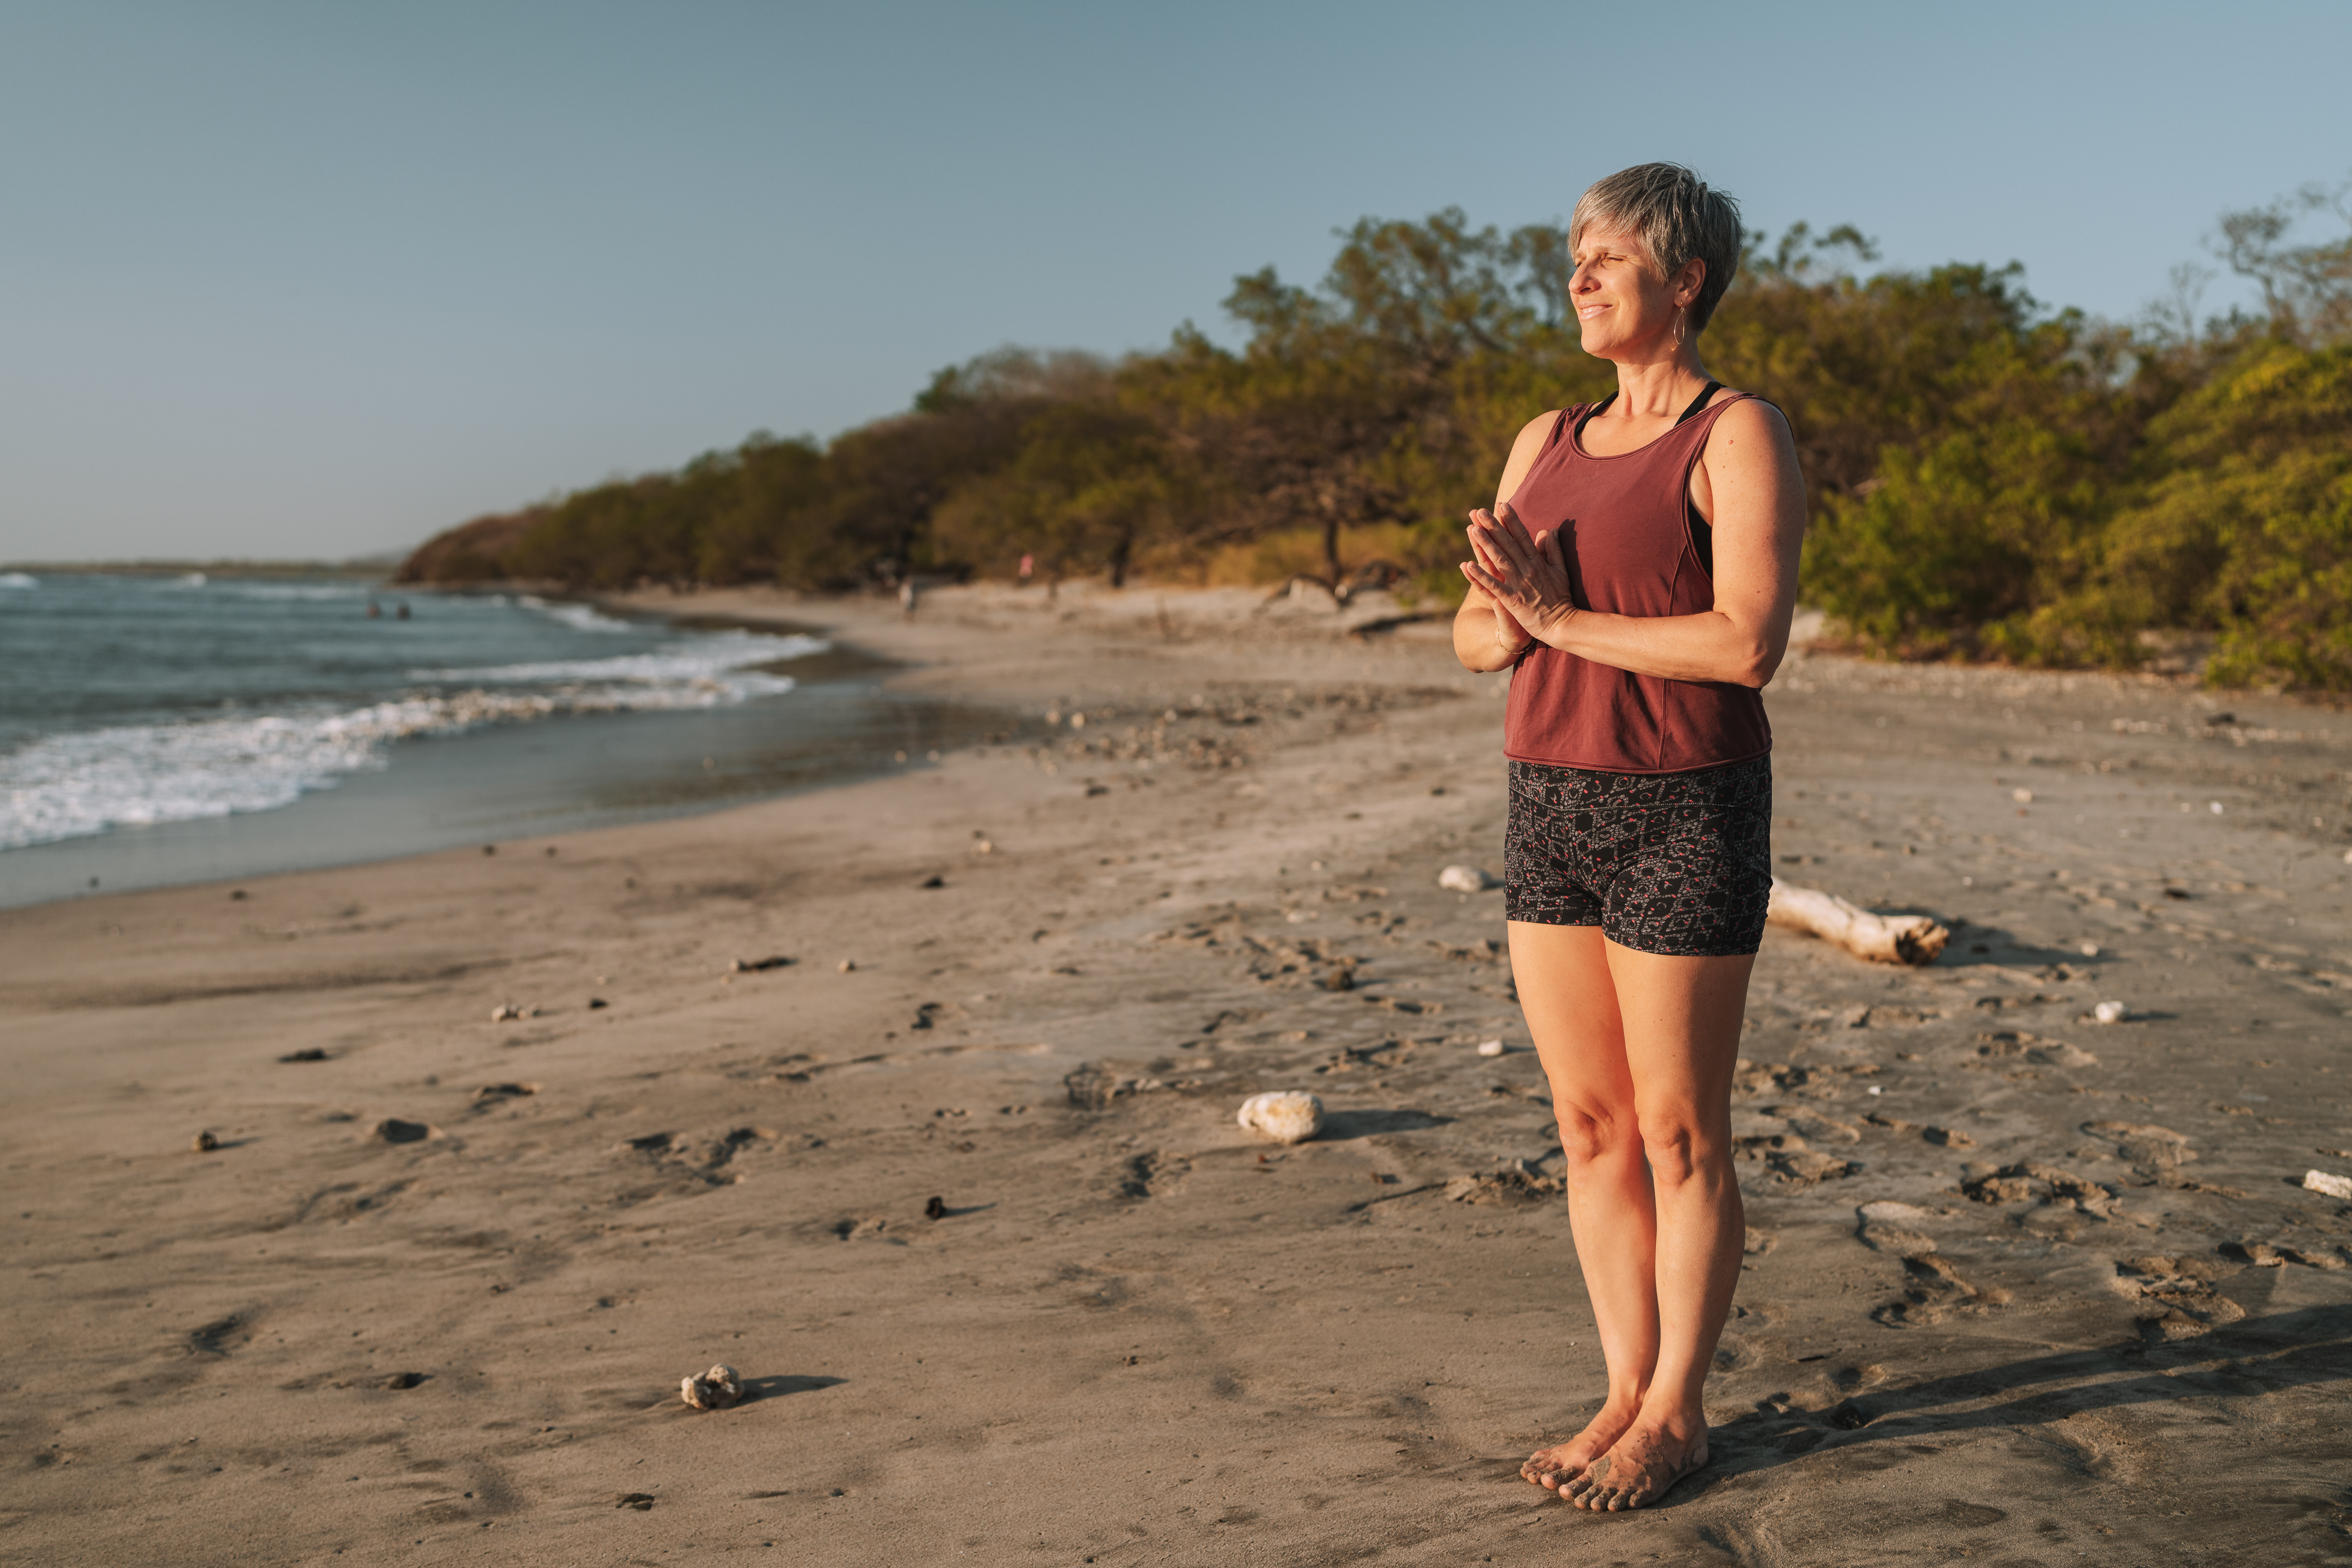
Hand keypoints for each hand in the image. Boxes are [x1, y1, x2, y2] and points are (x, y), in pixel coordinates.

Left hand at [1461, 502, 1576, 646]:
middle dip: (1493, 526)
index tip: (1502, 504)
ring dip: (1485, 544)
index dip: (1511, 520)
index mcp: (1537, 562)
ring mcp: (1519, 584)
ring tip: (1472, 529)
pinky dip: (1481, 576)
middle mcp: (1527, 570)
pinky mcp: (1512, 600)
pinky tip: (1468, 565)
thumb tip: (1549, 529)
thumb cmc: (1560, 598)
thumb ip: (1554, 549)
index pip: (1522, 536)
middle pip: (1508, 544)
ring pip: (1499, 560)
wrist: (1562, 624)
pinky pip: (1494, 586)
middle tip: (1480, 511)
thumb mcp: (1560, 570)